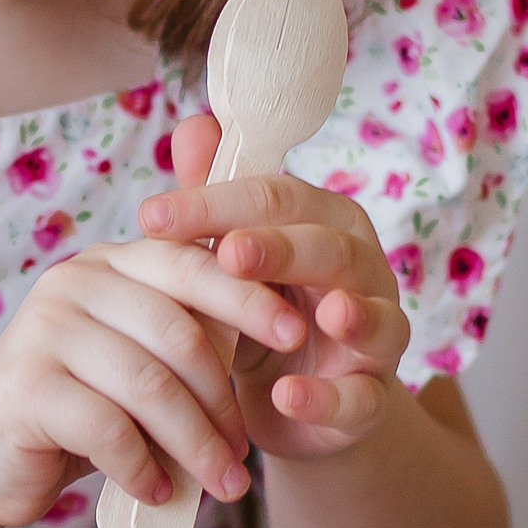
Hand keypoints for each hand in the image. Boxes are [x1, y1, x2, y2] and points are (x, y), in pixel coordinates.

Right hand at [0, 226, 300, 527]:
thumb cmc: (73, 412)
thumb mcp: (134, 363)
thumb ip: (184, 339)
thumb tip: (286, 333)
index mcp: (108, 265)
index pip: (191, 265)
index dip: (248, 297)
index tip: (297, 335)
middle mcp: (72, 283)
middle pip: (179, 334)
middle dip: (223, 403)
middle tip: (244, 455)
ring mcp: (43, 331)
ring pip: (151, 387)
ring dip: (195, 446)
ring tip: (220, 485)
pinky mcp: (25, 388)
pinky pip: (109, 429)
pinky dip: (142, 468)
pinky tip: (156, 491)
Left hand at [138, 113, 411, 461]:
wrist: (292, 403)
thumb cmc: (261, 312)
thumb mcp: (230, 260)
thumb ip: (215, 200)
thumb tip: (193, 124)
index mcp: (326, 223)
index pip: (275, 198)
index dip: (215, 204)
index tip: (150, 217)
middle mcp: (362, 269)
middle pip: (329, 248)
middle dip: (280, 249)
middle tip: (228, 254)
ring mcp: (377, 334)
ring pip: (374, 316)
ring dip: (350, 314)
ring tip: (323, 315)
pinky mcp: (373, 397)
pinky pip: (361, 397)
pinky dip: (328, 397)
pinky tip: (287, 396)